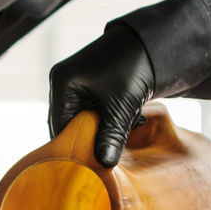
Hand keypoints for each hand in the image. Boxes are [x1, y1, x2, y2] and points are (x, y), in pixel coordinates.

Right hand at [48, 23, 154, 166]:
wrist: (150, 44)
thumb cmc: (132, 68)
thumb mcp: (122, 107)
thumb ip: (111, 137)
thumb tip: (104, 165)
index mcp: (63, 84)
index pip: (59, 128)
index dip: (76, 147)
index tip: (94, 162)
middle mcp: (63, 83)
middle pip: (69, 126)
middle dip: (92, 139)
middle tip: (115, 146)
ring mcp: (74, 85)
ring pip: (82, 121)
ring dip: (103, 131)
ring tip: (126, 126)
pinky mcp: (88, 87)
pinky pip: (91, 113)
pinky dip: (107, 121)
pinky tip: (125, 120)